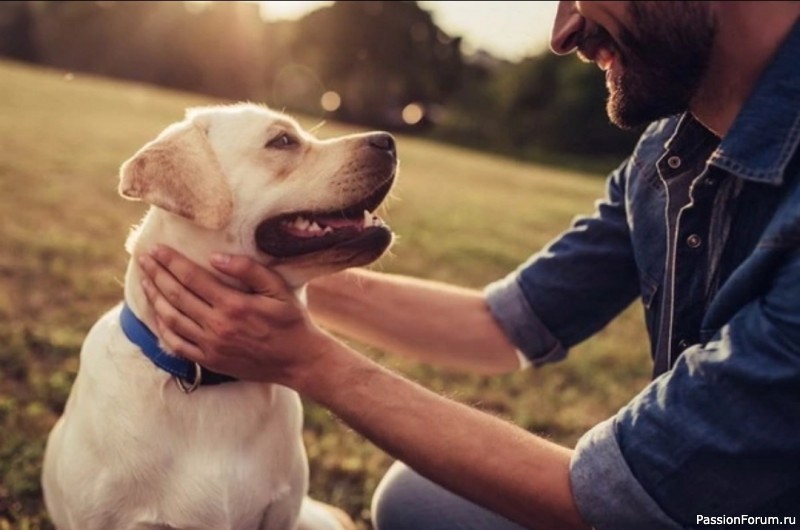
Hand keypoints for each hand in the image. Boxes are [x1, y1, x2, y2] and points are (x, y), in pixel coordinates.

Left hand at [138, 245, 330, 384]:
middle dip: (156, 274)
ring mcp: (211, 345)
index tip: (157, 249)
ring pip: (171, 318)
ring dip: (154, 297)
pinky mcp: (210, 361)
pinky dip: (163, 327)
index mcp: (233, 304)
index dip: (171, 261)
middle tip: (143, 259)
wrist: (298, 361)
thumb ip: (248, 270)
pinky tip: (158, 314)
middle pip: (176, 295)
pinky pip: (177, 344)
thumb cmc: (291, 321)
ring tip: (145, 281)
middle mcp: (217, 325)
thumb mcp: (278, 289)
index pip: (192, 277)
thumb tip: (216, 257)